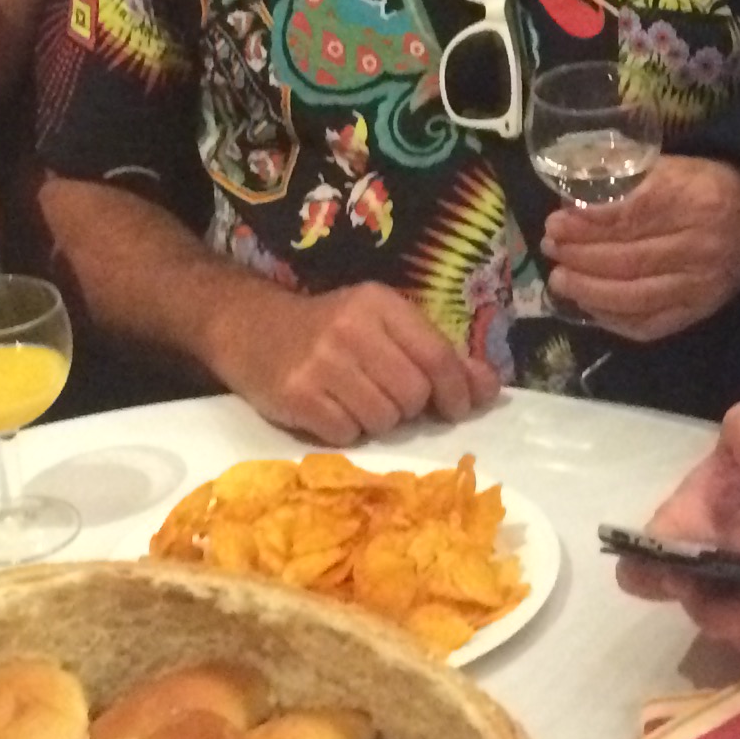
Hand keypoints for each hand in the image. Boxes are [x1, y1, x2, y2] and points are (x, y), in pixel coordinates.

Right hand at [209, 279, 498, 446]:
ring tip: (356, 401)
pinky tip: (331, 410)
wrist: (249, 327)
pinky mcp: (296, 396)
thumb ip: (437, 354)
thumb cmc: (327, 329)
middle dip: (409, 406)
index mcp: (380, 304)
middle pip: (413, 394)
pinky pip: (347, 434)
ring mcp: (321, 363)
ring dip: (378, 421)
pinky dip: (347, 432)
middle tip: (387, 397)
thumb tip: (490, 388)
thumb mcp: (382, 325)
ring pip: (383, 419)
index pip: (438, 356)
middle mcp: (352, 328)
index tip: (458, 408)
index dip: (457, 390)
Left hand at [540, 154, 739, 341]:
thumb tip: (572, 194)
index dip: (589, 222)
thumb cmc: (707, 186)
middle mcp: (700, 245)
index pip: (632, 215)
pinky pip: (649, 324)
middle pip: (628, 258)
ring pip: (635, 295)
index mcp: (694, 198)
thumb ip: (627, 177)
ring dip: (589, 290)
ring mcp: (700, 284)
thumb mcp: (673, 166)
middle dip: (580, 255)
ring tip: (559, 279)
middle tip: (551, 248)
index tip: (557, 221)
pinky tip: (588, 305)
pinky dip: (612, 319)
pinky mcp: (698, 311)